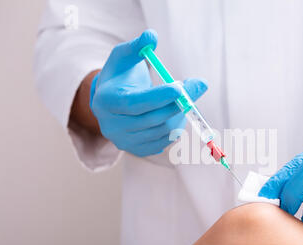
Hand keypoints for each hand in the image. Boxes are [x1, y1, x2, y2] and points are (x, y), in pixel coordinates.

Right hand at [90, 30, 207, 156]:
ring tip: (182, 98)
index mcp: (106, 101)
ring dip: (179, 114)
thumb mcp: (124, 56)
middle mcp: (111, 126)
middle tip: (196, 87)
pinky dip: (175, 127)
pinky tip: (174, 112)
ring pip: (162, 132)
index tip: (181, 87)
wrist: (110, 101)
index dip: (159, 97)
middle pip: (152, 119)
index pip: (135, 103)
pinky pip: (164, 142)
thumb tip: (152, 36)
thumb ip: (138, 45)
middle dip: (179, 103)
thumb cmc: (120, 75)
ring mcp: (123, 141)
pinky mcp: (136, 150)